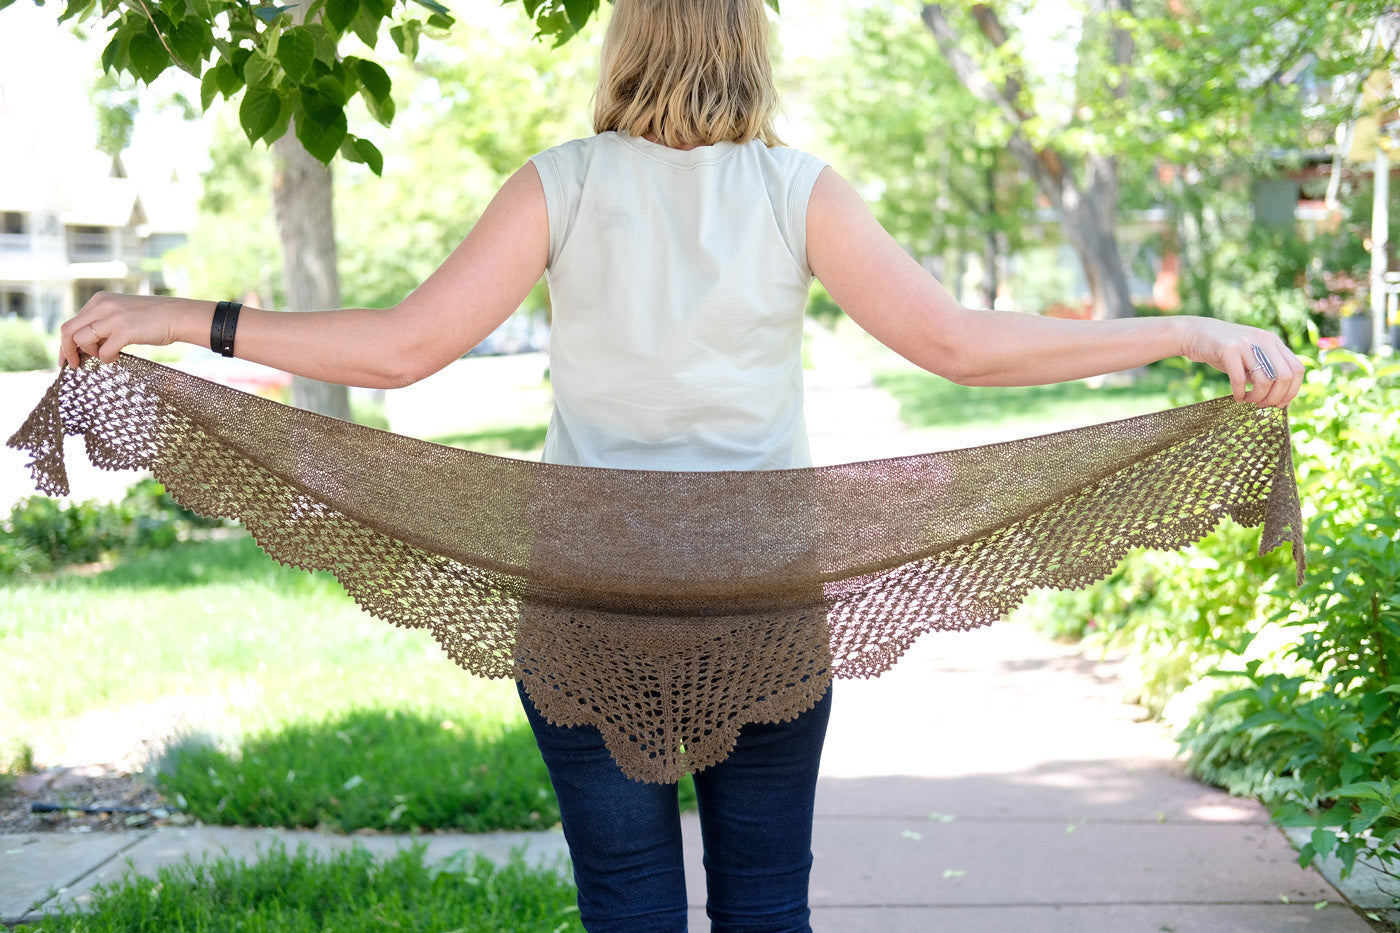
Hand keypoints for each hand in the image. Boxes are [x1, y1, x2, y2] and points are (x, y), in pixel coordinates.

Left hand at [59, 292, 180, 369]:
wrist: (177, 316)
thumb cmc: (152, 319)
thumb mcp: (121, 314)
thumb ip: (103, 323)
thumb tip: (84, 345)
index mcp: (100, 300)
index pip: (72, 322)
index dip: (66, 342)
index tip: (68, 357)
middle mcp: (102, 305)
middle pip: (68, 330)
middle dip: (66, 351)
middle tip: (72, 365)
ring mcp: (113, 317)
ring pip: (80, 340)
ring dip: (89, 353)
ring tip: (104, 355)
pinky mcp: (124, 331)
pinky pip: (103, 351)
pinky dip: (106, 358)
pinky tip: (117, 356)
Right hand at [1178, 317, 1302, 408]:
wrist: (1196, 334)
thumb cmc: (1224, 351)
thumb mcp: (1249, 358)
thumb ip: (1265, 372)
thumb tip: (1281, 400)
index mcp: (1273, 342)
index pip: (1297, 369)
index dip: (1292, 391)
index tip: (1279, 404)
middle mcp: (1264, 340)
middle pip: (1285, 376)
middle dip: (1275, 397)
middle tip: (1262, 405)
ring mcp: (1246, 343)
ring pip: (1266, 380)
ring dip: (1258, 397)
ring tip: (1249, 401)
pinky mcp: (1228, 349)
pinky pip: (1240, 379)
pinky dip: (1240, 393)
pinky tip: (1237, 397)